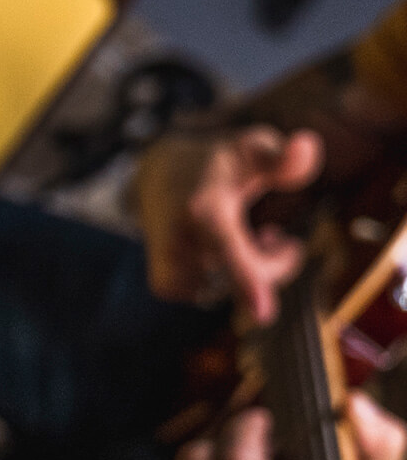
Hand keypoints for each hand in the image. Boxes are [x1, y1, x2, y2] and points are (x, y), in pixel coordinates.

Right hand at [135, 125, 323, 324]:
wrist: (154, 178)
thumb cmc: (212, 165)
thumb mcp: (248, 148)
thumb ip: (282, 156)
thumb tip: (307, 146)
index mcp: (204, 207)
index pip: (227, 246)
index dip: (246, 278)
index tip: (263, 313)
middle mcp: (180, 240)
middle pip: (245, 275)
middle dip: (273, 264)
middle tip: (280, 238)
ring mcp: (168, 265)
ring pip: (230, 291)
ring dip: (249, 271)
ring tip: (249, 239)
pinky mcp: (163, 283)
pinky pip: (211, 297)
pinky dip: (224, 283)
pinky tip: (221, 259)